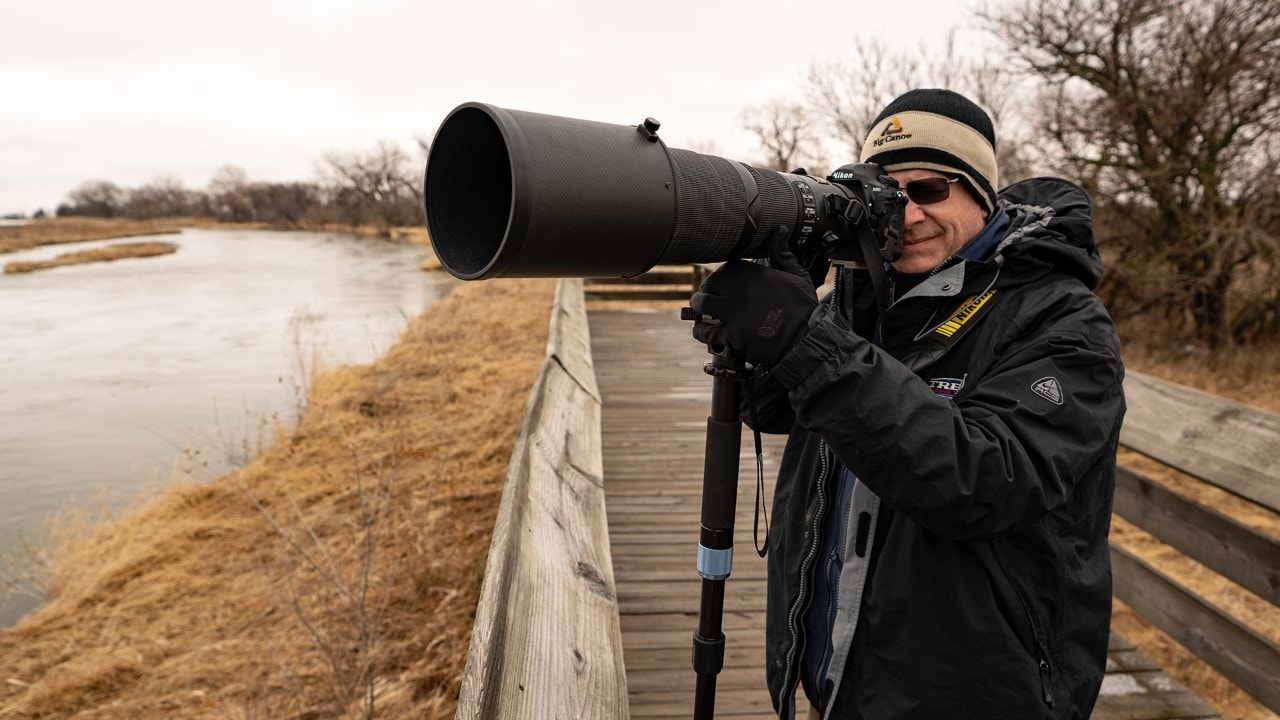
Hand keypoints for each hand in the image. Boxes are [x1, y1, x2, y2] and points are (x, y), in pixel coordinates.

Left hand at [689, 229, 817, 367]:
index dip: (722, 274)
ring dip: (698, 305)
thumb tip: (779, 231)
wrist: (805, 338)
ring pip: (703, 303)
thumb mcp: (797, 275)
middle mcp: (741, 291)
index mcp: (755, 275)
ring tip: (699, 309)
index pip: (727, 267)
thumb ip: (783, 254)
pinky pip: (706, 330)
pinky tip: (701, 331)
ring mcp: (734, 312)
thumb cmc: (803, 308)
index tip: (722, 281)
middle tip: (708, 294)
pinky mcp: (732, 334)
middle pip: (711, 283)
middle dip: (707, 288)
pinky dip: (700, 331)